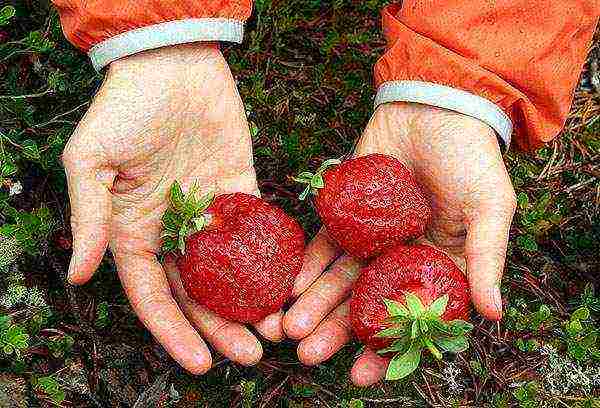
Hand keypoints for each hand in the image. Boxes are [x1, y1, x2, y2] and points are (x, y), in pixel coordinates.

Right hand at [62, 44, 283, 373]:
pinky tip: (288, 285)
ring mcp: (210, 212)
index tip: (198, 364)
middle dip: (221, 327)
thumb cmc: (124, 106)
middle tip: (251, 355)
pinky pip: (258, 231)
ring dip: (250, 302)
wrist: (174, 63)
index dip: (174, 331)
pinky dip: (272, 260)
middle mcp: (174, 229)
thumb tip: (79, 273)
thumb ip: (89, 216)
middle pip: (198, 293)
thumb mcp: (92, 160)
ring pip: (232, 271)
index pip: (153, 295)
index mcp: (135, 230)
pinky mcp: (242, 188)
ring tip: (274, 331)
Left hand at [283, 102, 516, 385]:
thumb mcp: (490, 208)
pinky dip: (307, 265)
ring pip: (338, 279)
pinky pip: (323, 244)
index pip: (410, 318)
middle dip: (336, 331)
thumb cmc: (471, 158)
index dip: (387, 349)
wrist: (434, 107)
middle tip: (307, 354)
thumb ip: (487, 259)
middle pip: (365, 304)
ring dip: (314, 304)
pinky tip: (290, 286)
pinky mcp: (346, 213)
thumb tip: (492, 314)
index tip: (361, 375)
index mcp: (436, 267)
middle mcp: (399, 259)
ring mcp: (370, 237)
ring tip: (290, 329)